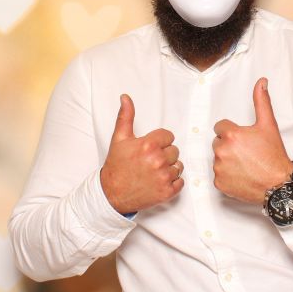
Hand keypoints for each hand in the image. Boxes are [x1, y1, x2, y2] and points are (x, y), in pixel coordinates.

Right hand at [100, 94, 183, 213]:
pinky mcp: (167, 192)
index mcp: (149, 145)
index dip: (159, 141)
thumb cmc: (117, 165)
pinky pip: (180, 182)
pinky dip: (172, 182)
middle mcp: (158, 160)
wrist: (112, 194)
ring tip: (154, 171)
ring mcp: (163, 177)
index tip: (149, 148)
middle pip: (174, 150)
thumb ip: (125, 116)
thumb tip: (125, 97)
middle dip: (164, 154)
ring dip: (169, 168)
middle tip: (149, 160)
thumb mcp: (119, 138)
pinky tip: (159, 181)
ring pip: (178, 166)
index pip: (169, 136)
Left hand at [212, 78, 292, 203]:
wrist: (279, 185)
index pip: (221, 127)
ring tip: (246, 164)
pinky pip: (219, 175)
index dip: (233, 132)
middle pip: (218, 142)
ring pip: (218, 158)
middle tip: (247, 152)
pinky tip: (242, 175)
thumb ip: (261, 101)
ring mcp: (219, 168)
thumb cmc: (274, 156)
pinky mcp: (220, 183)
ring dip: (228, 160)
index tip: (244, 139)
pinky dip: (228, 175)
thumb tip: (261, 82)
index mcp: (231, 135)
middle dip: (229, 145)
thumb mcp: (268, 125)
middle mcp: (221, 151)